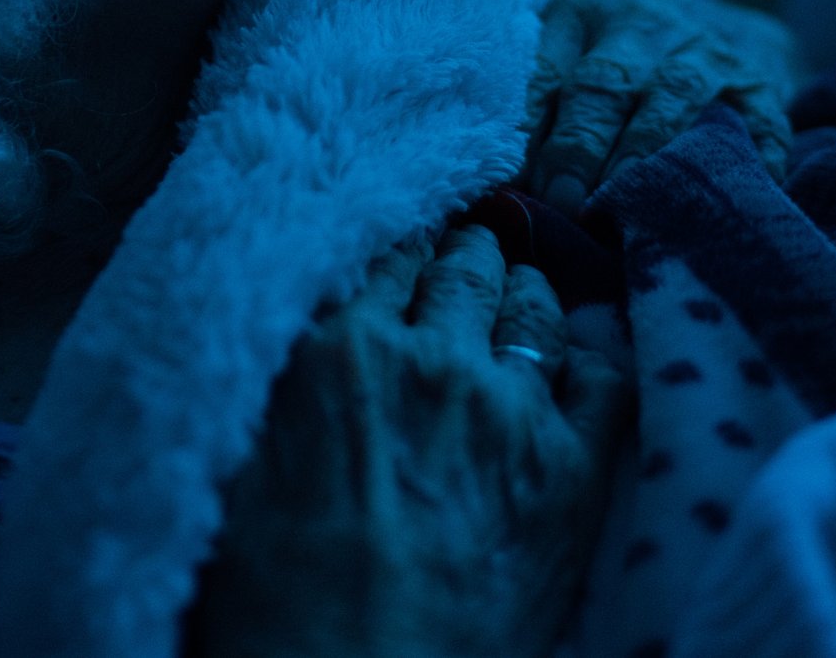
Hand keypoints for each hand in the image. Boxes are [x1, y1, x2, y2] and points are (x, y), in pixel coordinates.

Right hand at [192, 227, 632, 657]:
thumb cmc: (270, 593)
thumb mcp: (232, 457)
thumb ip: (269, 378)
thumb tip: (280, 336)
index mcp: (336, 348)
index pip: (385, 257)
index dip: (402, 244)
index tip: (409, 241)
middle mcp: (428, 356)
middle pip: (462, 270)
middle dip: (468, 253)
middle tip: (471, 248)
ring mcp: (507, 408)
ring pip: (532, 311)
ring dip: (526, 291)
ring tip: (524, 286)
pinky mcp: (570, 470)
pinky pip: (603, 383)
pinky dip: (591, 359)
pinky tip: (582, 359)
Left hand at [520, 0, 799, 212]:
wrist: (714, 22)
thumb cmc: (614, 58)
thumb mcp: (566, 58)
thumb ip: (537, 110)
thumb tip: (505, 190)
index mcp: (578, 15)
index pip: (544, 70)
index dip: (528, 127)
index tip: (516, 179)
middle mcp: (640, 23)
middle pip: (603, 82)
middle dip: (580, 144)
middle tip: (563, 199)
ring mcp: (704, 49)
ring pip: (672, 92)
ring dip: (644, 147)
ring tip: (624, 198)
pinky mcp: (758, 81)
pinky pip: (756, 118)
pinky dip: (746, 156)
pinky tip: (724, 193)